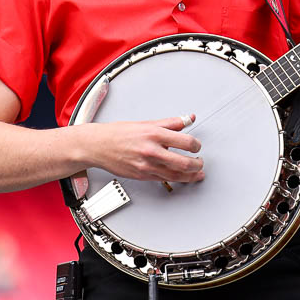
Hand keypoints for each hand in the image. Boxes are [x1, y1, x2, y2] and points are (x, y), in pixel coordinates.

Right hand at [83, 114, 204, 182]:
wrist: (98, 145)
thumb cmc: (118, 134)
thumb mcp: (146, 123)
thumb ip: (170, 122)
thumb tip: (188, 119)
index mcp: (154, 134)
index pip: (185, 141)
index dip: (196, 145)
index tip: (197, 146)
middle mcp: (151, 150)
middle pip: (184, 162)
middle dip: (197, 164)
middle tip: (200, 162)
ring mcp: (147, 165)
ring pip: (176, 175)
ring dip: (191, 176)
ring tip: (197, 173)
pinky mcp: (142, 175)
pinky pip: (164, 180)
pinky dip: (177, 179)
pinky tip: (182, 177)